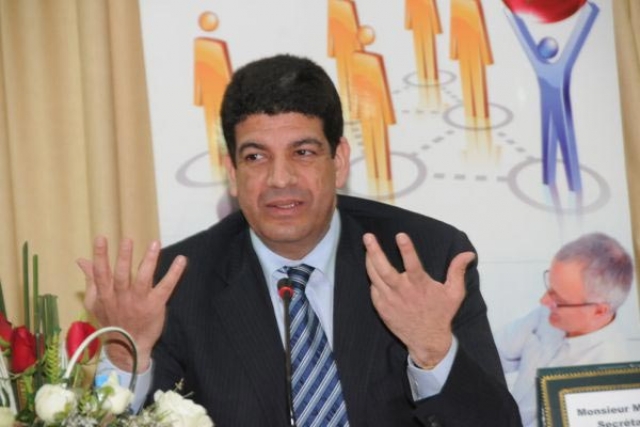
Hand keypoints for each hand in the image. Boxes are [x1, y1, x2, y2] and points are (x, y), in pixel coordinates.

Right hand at [77, 236, 186, 371]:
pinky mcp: (156, 305)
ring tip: (155, 244)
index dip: (100, 256)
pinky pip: (166, 287)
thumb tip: (81, 260)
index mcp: (106, 295)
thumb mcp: (95, 303)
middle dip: (125, 258)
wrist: (127, 347)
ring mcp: (139, 301)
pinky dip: (174, 274)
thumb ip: (90, 280)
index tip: (101, 238)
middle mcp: (122, 297)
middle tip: (128, 240)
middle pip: (122, 275)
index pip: (101, 273)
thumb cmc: (111, 321)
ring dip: (150, 261)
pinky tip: (181, 260)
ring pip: (144, 279)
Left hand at [363, 232, 474, 367]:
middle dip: (375, 252)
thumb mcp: (455, 293)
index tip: (400, 235)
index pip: (412, 264)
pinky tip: (372, 269)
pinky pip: (373, 289)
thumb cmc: (441, 314)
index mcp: (420, 285)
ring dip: (369, 261)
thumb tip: (469, 254)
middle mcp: (402, 292)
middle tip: (368, 237)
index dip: (406, 249)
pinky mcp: (382, 308)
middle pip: (384, 269)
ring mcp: (390, 300)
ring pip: (374, 277)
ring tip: (367, 247)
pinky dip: (372, 278)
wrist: (427, 340)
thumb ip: (458, 271)